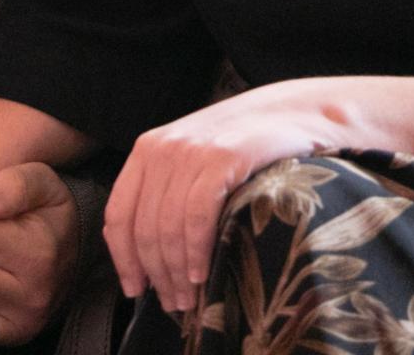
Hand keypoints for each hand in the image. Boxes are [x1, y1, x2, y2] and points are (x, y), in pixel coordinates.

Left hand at [103, 82, 354, 313]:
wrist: (294, 111)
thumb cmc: (244, 143)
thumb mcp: (194, 158)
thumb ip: (169, 190)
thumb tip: (151, 253)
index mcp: (147, 150)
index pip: (118, 213)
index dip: (122, 258)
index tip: (134, 289)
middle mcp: (162, 149)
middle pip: (143, 227)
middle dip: (155, 274)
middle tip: (172, 303)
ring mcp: (191, 152)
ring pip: (167, 227)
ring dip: (176, 272)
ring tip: (188, 298)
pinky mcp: (222, 158)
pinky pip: (196, 216)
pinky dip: (196, 251)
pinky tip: (202, 274)